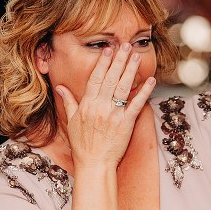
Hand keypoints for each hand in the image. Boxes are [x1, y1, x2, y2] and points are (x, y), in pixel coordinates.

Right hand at [56, 43, 155, 167]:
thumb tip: (60, 87)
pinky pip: (136, 104)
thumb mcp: (72, 121)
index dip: (103, 63)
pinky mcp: (126, 124)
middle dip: (119, 60)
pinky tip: (150, 80)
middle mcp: (100, 107)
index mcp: (87, 105)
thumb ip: (68, 102)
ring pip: (123, 87)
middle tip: (125, 45)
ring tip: (136, 55)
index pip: (96, 78)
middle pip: (111, 78)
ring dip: (130, 70)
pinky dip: (144, 91)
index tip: (108, 50)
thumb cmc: (82, 145)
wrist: (94, 164)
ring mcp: (114, 115)